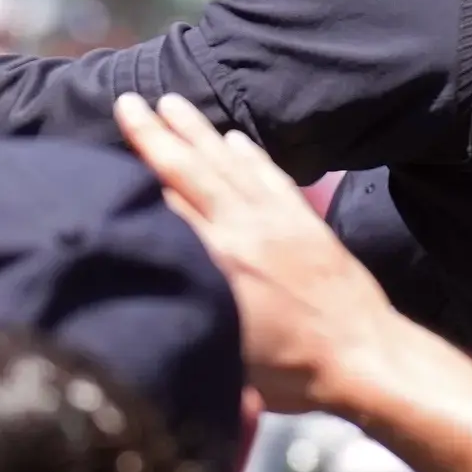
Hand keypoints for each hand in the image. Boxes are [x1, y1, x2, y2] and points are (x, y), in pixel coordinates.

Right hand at [114, 92, 400, 415]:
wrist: (365, 359)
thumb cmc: (288, 370)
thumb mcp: (219, 347)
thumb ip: (182, 299)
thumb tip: (145, 269)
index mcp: (219, 263)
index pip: (167, 204)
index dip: (136, 171)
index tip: (107, 144)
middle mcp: (246, 232)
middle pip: (193, 171)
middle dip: (157, 134)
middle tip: (130, 101)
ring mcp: (279, 223)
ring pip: (231, 164)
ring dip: (198, 132)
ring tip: (171, 103)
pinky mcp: (305, 225)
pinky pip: (270, 177)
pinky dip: (249, 155)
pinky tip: (232, 138)